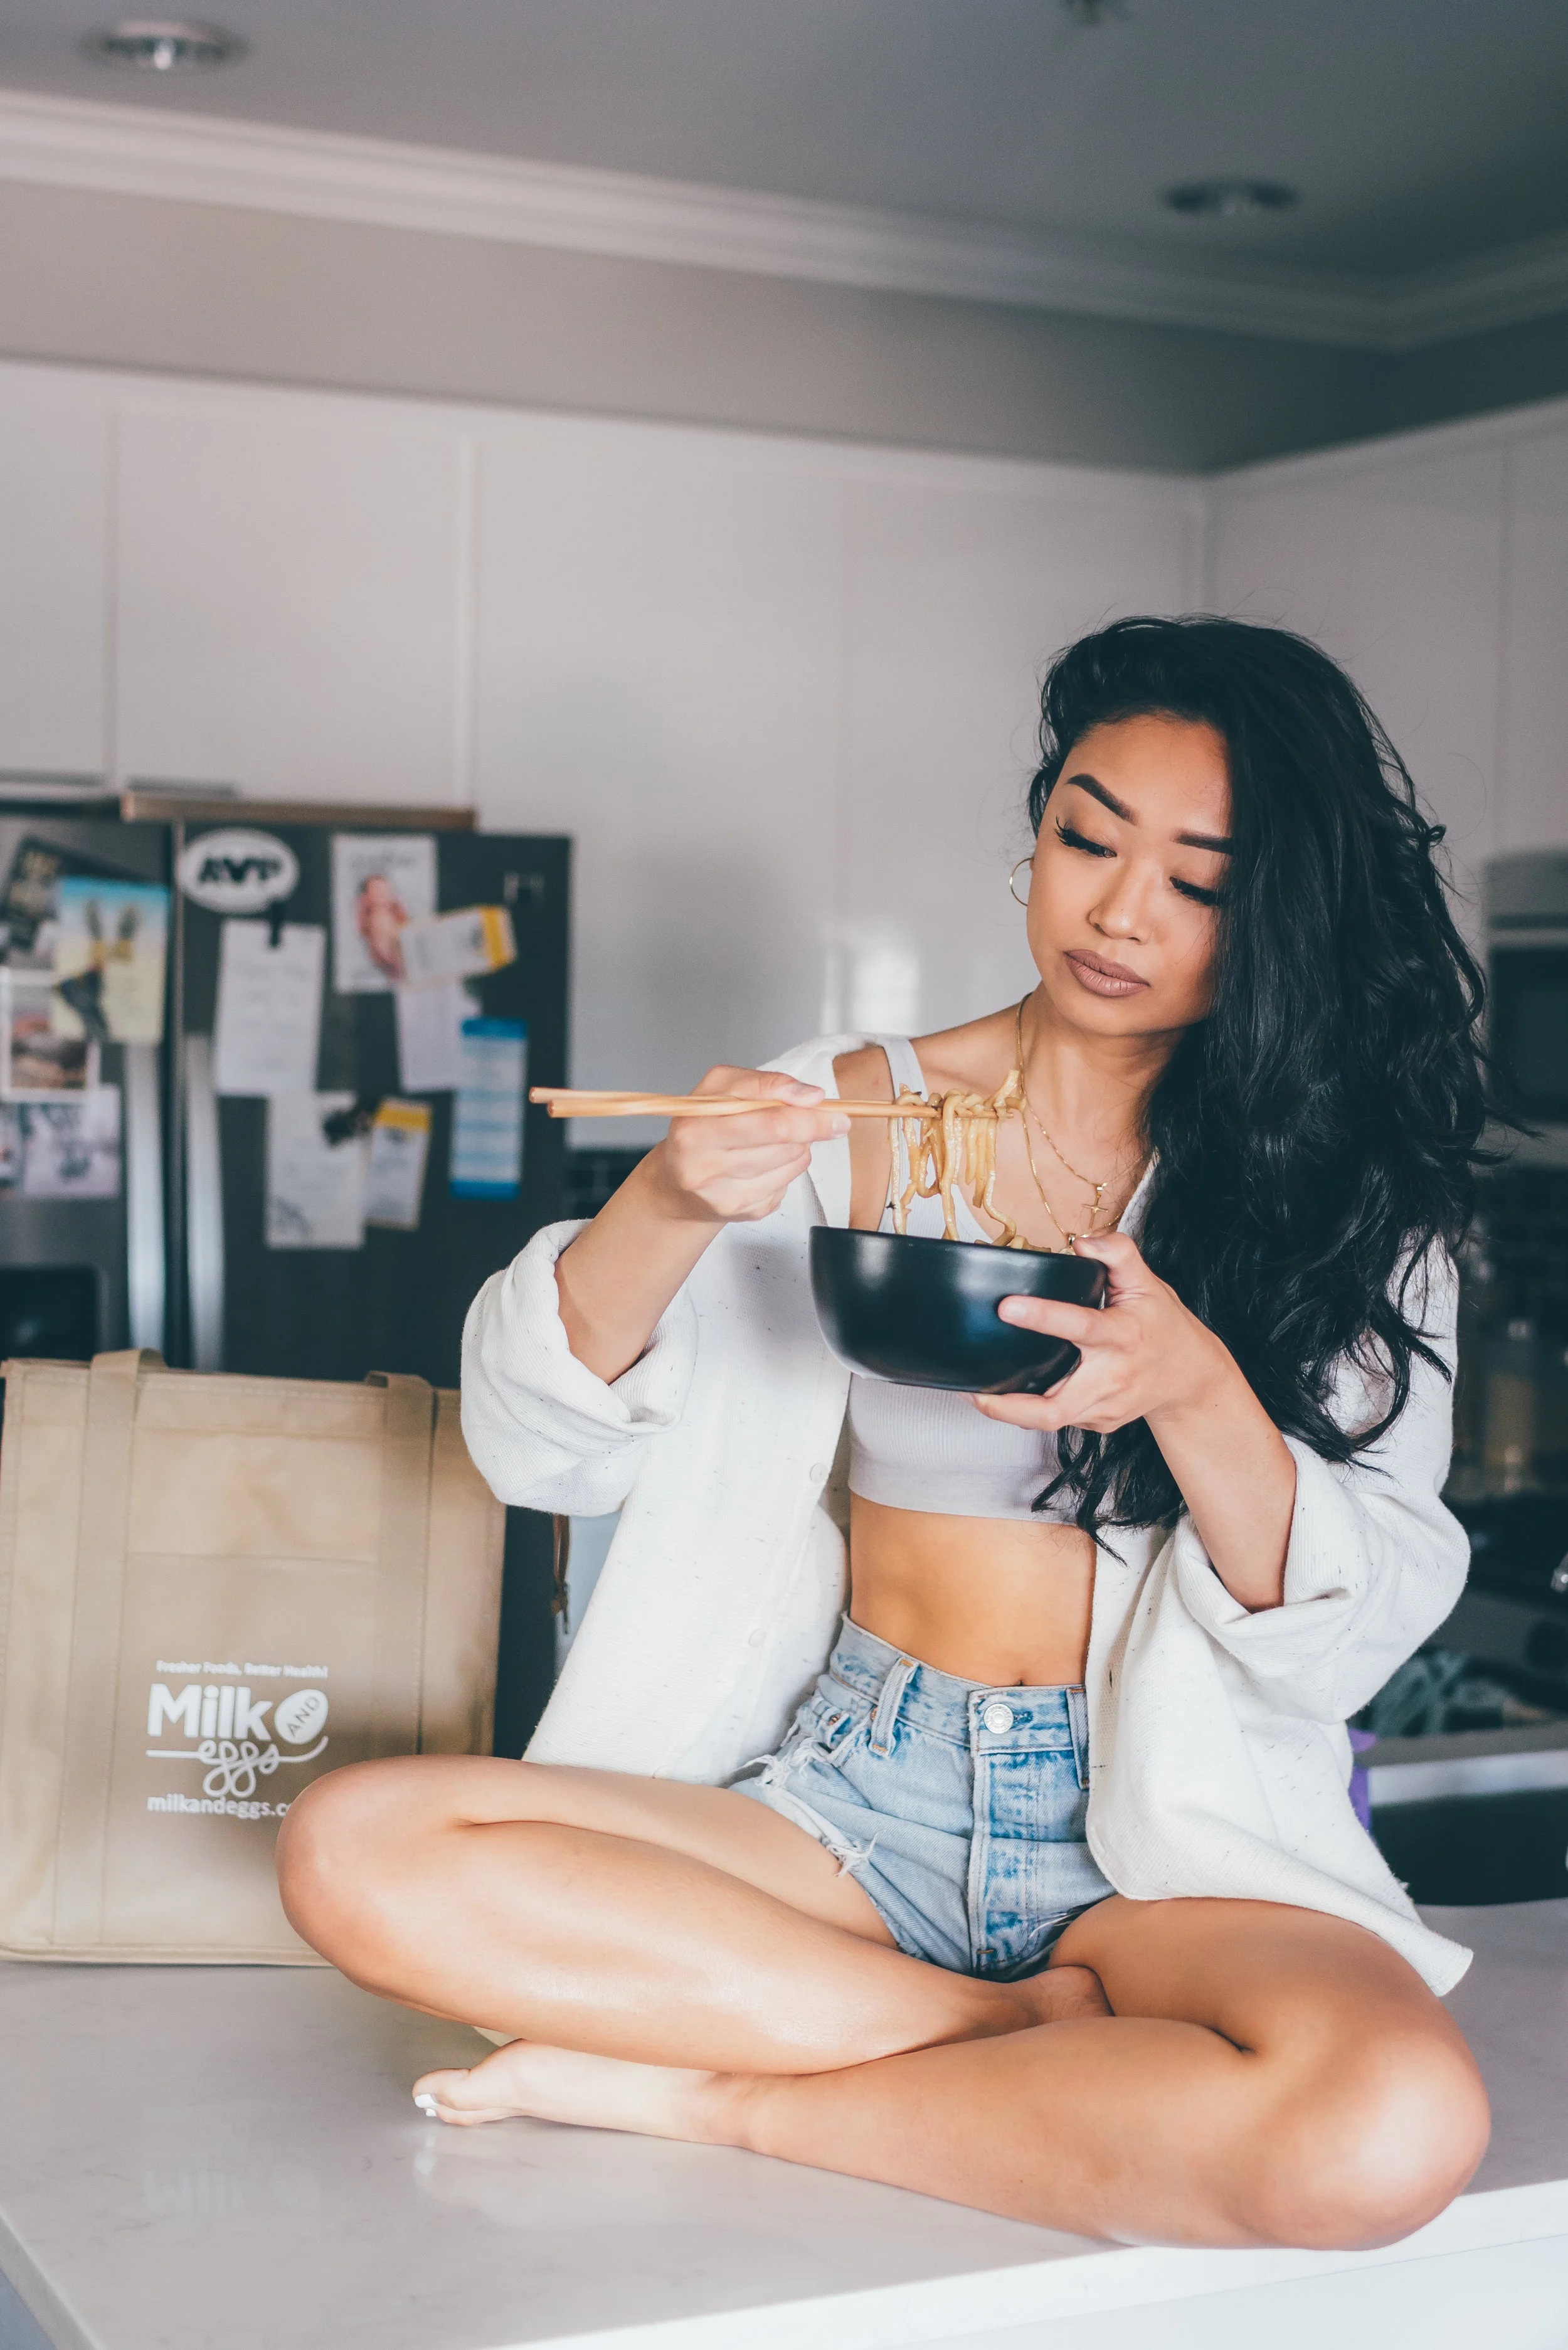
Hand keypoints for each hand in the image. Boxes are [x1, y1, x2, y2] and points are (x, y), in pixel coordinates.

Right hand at [646, 1066, 848, 1226]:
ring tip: (780, 1138)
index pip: (766, 1120)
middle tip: (833, 1121)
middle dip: (813, 1127)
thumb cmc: (701, 1127)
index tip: (824, 1103)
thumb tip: (809, 1096)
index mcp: (694, 1131)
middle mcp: (703, 1168)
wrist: (678, 1184)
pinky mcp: (744, 1213)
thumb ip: (763, 1083)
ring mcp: (725, 1197)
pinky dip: (789, 1168)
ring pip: (791, 1162)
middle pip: (782, 1143)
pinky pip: (788, 1184)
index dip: (803, 1111)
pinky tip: (768, 1162)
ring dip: (799, 1145)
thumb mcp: (720, 1089)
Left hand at [973, 1229, 1225, 1436]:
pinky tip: (1014, 1393)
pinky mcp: (1098, 1423)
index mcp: (1122, 1336)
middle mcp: (1111, 1378)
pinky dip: (1033, 1409)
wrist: (1190, 1377)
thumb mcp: (1148, 1283)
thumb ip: (1118, 1253)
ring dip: (1011, 1411)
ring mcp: (1104, 1407)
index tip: (1006, 1307)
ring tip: (977, 1394)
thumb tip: (1082, 1241)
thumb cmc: (1164, 1326)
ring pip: (1050, 1419)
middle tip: (973, 1392)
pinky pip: (1060, 1419)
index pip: (1080, 1326)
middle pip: (1055, 1408)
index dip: (1042, 1317)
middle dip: (1010, 1407)